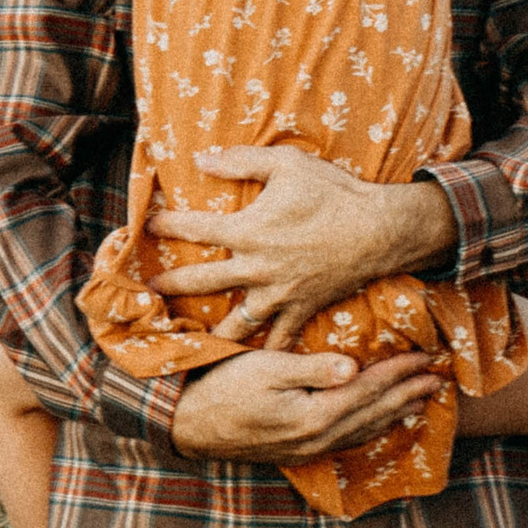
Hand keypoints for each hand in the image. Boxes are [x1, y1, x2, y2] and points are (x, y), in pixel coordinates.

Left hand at [146, 146, 456, 347]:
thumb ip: (241, 161)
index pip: (195, 227)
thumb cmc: (334, 192)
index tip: (148, 224)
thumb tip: (201, 159)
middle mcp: (256, 267)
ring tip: (187, 341)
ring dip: (208, 332)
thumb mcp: (287, 163)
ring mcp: (278, 293)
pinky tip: (249, 367)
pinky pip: (279, 338)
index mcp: (248, 230)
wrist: (380, 229)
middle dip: (171, 285)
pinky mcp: (302, 309)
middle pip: (202, 280)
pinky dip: (264, 353)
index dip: (167, 224)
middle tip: (148, 291)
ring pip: (235, 321)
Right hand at [170, 348, 444, 464]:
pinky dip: (372, 430)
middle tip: (439, 378)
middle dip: (409, 393)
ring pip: (365, 431)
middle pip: (375, 413)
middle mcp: (319, 438)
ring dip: (396, 414)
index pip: (370, 389)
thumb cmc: (224, 388)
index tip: (426, 357)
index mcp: (315, 415)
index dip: (400, 372)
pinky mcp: (299, 453)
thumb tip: (355, 368)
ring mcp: (310, 450)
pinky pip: (348, 442)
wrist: (189, 426)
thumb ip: (312, 369)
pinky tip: (379, 424)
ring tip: (422, 400)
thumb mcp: (266, 369)